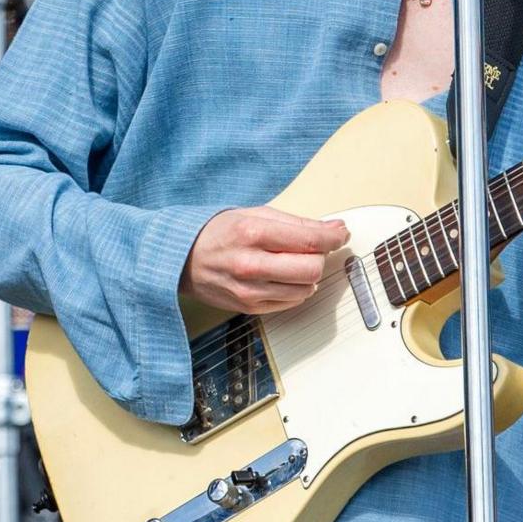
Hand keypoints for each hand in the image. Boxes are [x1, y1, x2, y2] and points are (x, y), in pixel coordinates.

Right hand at [180, 206, 348, 314]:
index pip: (310, 240)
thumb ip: (297, 223)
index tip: (340, 233)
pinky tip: (282, 276)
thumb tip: (334, 230)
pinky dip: (296, 289)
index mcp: (253, 232)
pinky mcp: (250, 307)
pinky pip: (292, 302)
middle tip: (314, 248)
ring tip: (293, 262)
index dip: (334, 237)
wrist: (182, 259)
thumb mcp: (254, 214)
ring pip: (305, 288)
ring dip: (308, 274)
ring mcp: (250, 290)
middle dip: (320, 256)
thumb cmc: (218, 233)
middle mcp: (251, 263)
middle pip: (312, 268)